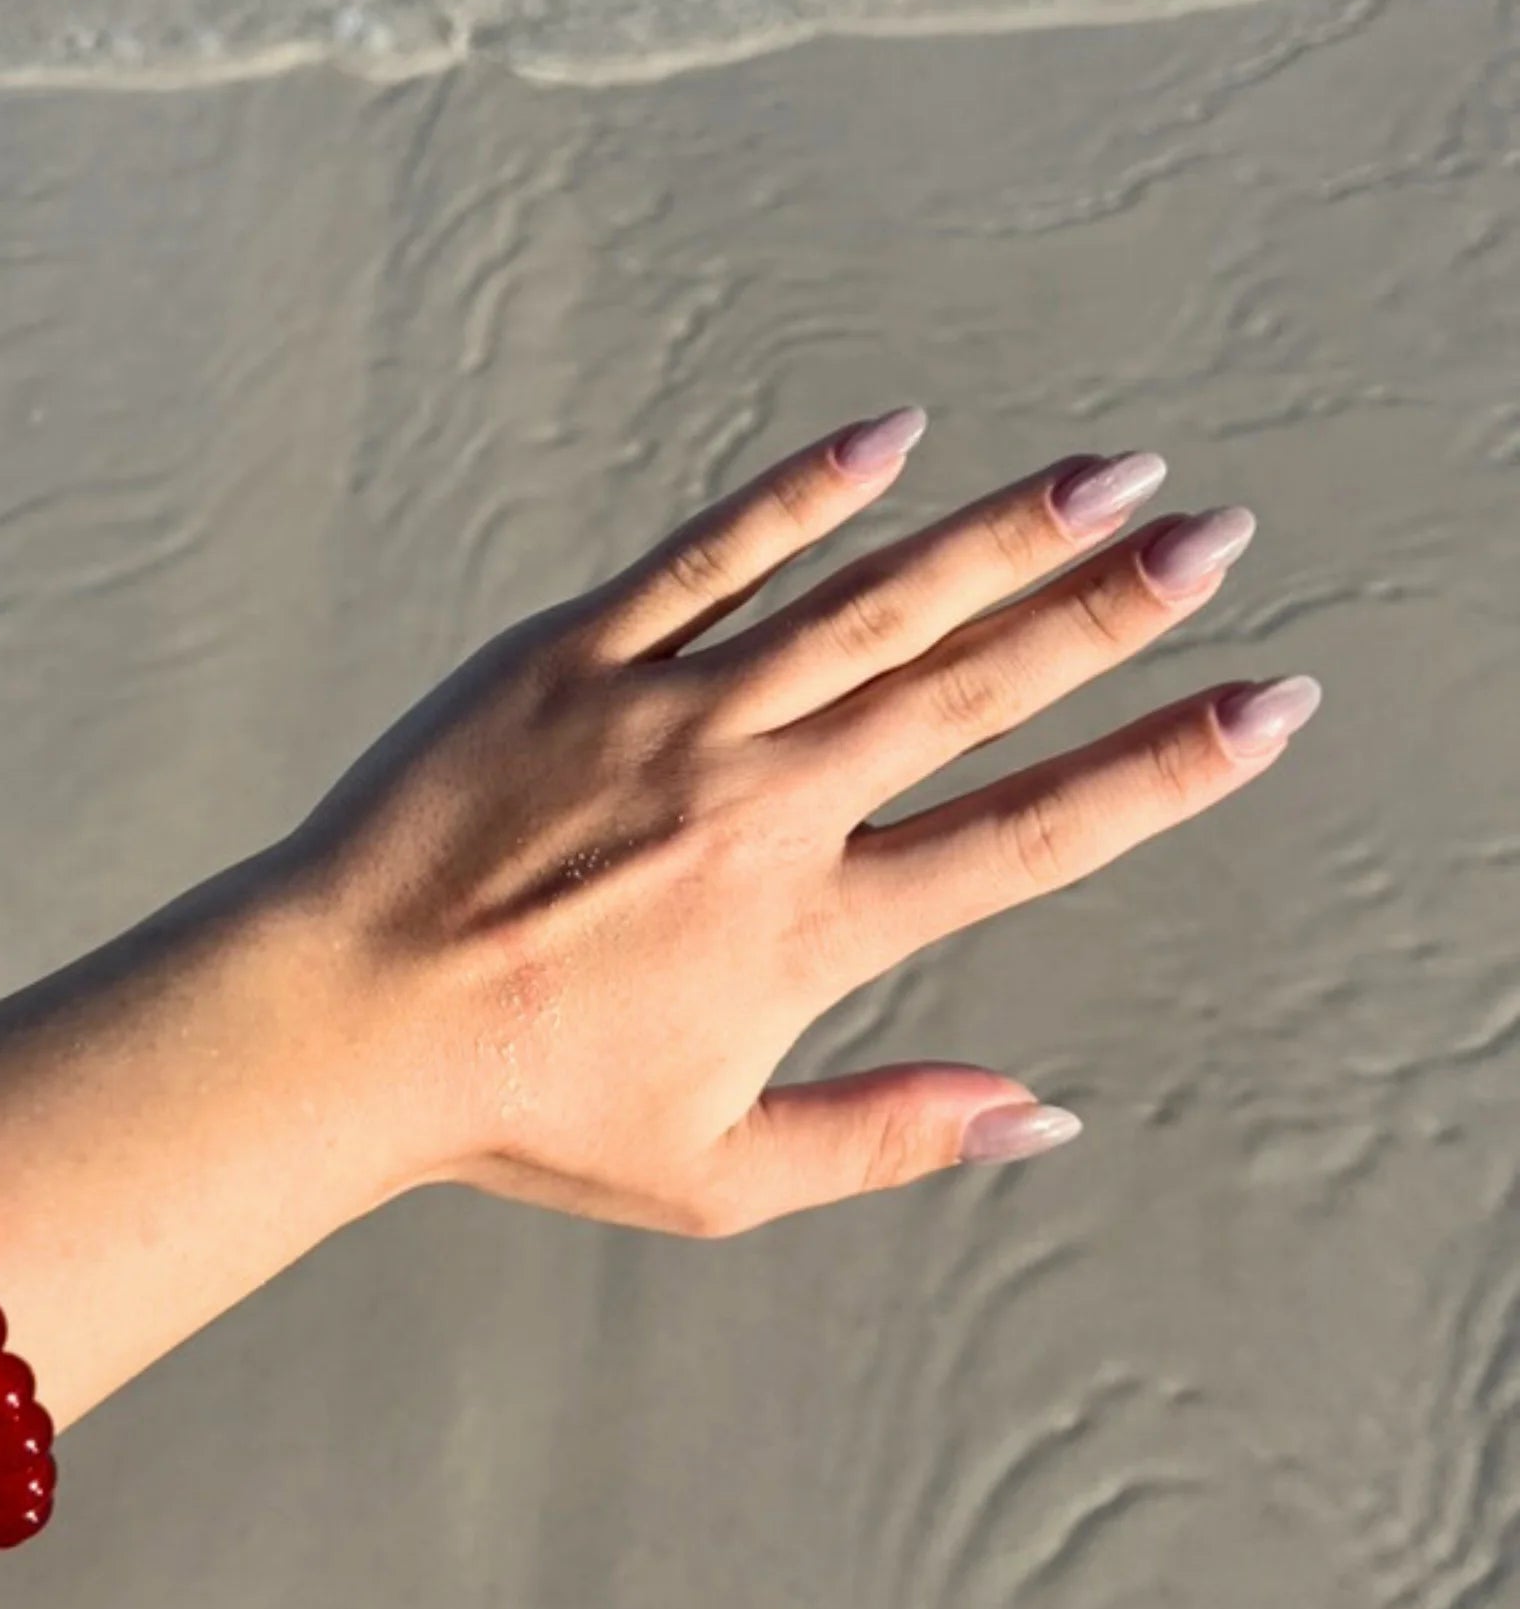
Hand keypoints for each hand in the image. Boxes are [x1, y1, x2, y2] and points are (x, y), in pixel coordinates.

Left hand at [282, 409, 1319, 1236]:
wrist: (342, 1016)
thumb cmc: (520, 1107)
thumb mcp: (717, 1172)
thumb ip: (887, 1139)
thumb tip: (1045, 1118)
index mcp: (811, 928)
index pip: (1030, 833)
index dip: (1163, 769)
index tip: (1266, 707)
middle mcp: (765, 803)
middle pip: (973, 688)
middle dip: (1111, 611)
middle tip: (1220, 538)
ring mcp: (671, 715)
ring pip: (869, 603)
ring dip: (999, 535)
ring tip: (1107, 478)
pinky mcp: (574, 659)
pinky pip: (707, 555)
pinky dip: (801, 495)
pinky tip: (889, 435)